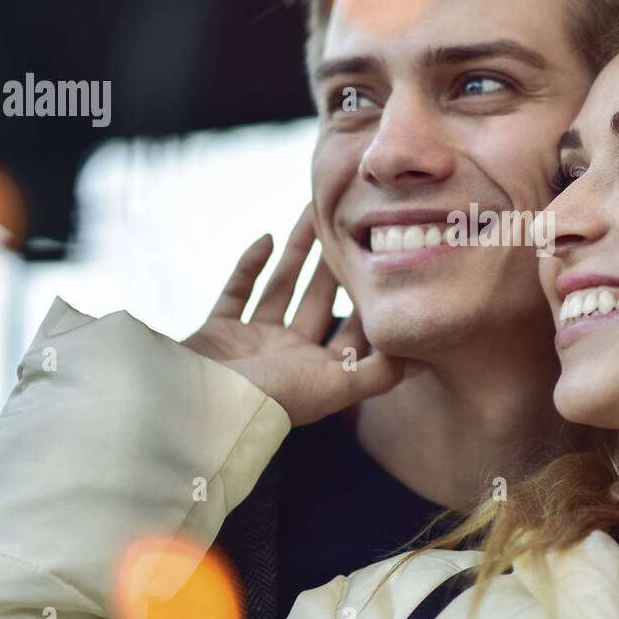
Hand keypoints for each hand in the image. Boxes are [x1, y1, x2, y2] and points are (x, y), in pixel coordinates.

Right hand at [182, 208, 402, 426]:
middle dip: (333, 264)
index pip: (353, 329)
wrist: (202, 407)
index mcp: (318, 371)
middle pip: (318, 300)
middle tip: (349, 223)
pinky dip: (249, 265)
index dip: (368, 297)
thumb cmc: (274, 399)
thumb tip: (417, 356)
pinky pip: (236, 291)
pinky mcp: (216, 332)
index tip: (383, 258)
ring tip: (313, 212)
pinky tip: (267, 237)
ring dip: (296, 252)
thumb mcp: (337, 386)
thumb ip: (379, 372)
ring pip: (280, 288)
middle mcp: (288, 356)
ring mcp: (251, 344)